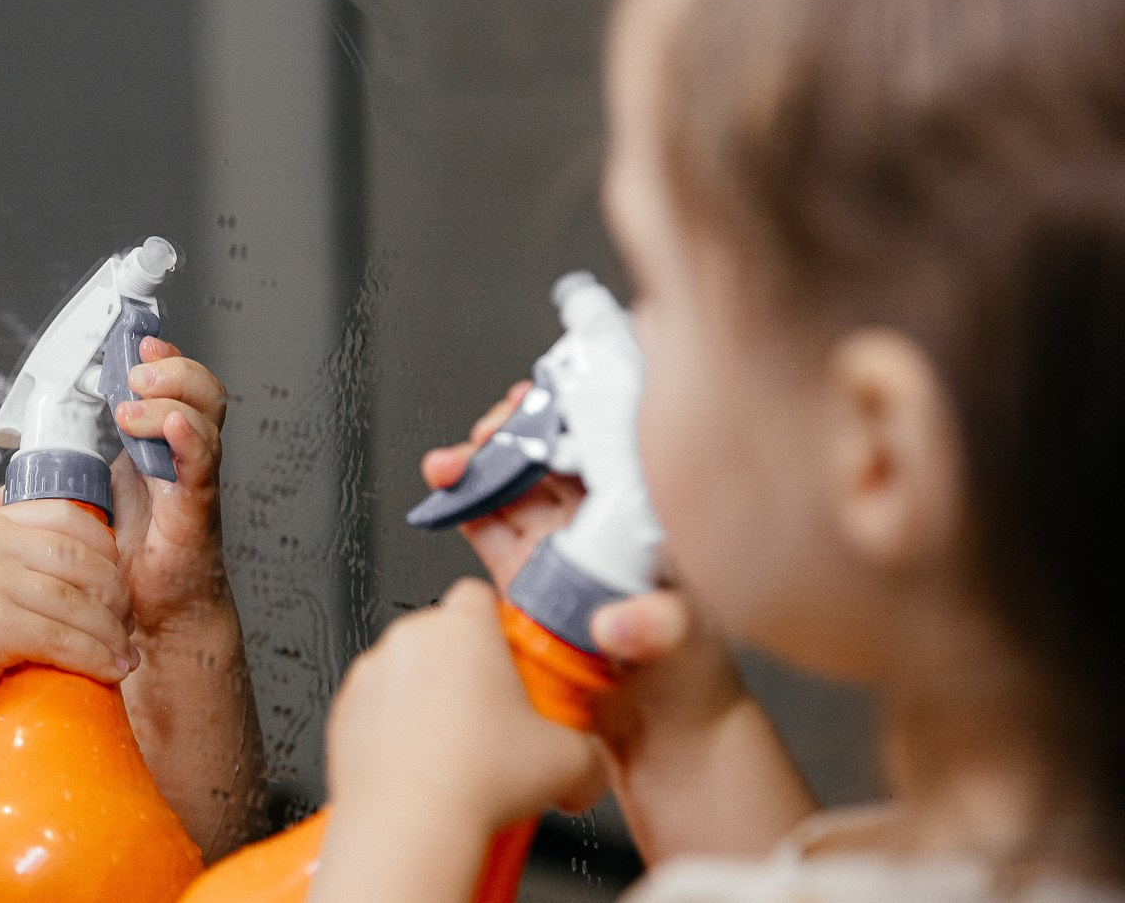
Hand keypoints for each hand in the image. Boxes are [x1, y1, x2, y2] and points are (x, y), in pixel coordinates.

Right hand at [0, 500, 136, 712]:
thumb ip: (12, 557)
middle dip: (116, 596)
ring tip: (125, 655)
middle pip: (81, 560)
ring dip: (112, 634)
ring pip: (78, 602)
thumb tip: (80, 563)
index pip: (69, 518)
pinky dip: (95, 657)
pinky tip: (109, 671)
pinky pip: (63, 638)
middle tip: (128, 625)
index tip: (120, 581)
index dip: (106, 550)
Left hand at [105, 336, 230, 633]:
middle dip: (172, 365)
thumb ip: (46, 499)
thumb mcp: (78, 520)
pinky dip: (188, 439)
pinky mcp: (196, 510)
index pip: (168, 385)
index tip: (132, 341)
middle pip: (198, 389)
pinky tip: (168, 427)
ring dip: (172, 395)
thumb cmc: (122, 571)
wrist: (149, 626)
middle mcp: (179, 456)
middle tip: (135, 367)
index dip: (158, 357)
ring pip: (206, 414)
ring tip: (134, 401)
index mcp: (150, 449)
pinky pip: (201, 465)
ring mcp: (193, 479)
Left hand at [327, 580, 600, 837]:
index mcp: (463, 628)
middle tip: (494, 719)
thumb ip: (586, 748)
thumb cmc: (477, 783)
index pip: (480, 596)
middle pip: (444, 637)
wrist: (409, 828)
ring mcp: (371, 673)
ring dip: (429, 700)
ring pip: (407, 673)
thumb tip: (589, 765)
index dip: (499, 628)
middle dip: (467, 671)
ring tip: (457, 752)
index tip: (515, 663)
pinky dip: (395, 728)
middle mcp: (410, 639)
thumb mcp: (570, 762)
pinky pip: (377, 707)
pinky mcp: (344, 711)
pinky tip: (423, 766)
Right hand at [420, 387, 741, 735]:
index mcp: (642, 514)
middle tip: (483, 437)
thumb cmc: (694, 677)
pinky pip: (490, 528)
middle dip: (509, 435)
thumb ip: (655, 628)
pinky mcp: (525, 577)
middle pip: (548, 455)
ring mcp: (558, 548)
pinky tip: (448, 492)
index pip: (603, 444)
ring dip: (477, 466)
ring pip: (512, 486)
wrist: (664, 735)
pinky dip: (465, 505)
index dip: (567, 416)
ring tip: (449, 465)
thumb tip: (619, 622)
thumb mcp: (686, 644)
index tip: (539, 405)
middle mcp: (598, 523)